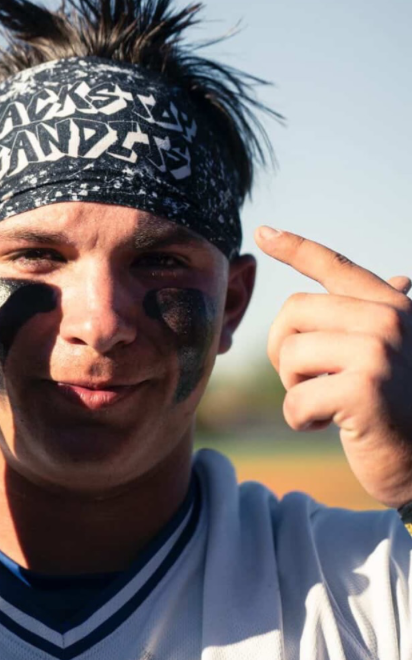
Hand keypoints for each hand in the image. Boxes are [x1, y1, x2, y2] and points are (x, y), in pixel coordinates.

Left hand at [254, 226, 411, 508]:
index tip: (262, 232)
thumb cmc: (403, 409)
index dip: (295, 248)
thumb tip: (401, 279)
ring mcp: (378, 352)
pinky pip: (294, 399)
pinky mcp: (363, 389)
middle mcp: (388, 320)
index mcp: (391, 306)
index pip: (336, 266)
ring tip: (326, 403)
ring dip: (294, 389)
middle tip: (308, 380)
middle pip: (292, 313)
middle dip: (284, 352)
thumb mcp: (396, 354)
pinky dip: (299, 420)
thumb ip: (381, 318)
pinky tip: (329, 427)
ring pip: (289, 356)